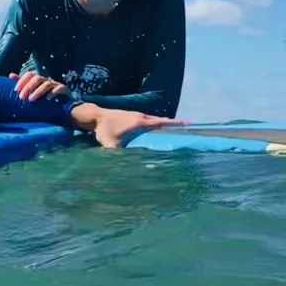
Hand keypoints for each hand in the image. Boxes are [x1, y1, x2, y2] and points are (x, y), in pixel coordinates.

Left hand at [10, 71, 68, 100]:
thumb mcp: (32, 93)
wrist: (63, 110)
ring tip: (30, 100)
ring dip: (37, 91)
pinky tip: (47, 99)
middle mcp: (47, 80)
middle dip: (28, 87)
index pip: (30, 75)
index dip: (22, 80)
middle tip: (21, 97)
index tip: (16, 90)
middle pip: (37, 78)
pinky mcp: (64, 90)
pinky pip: (59, 88)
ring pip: (46, 84)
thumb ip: (23, 84)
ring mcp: (56, 84)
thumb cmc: (45, 101)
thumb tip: (11, 75)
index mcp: (39, 80)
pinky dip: (53, 93)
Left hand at [69, 103, 187, 147]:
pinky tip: (156, 132)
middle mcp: (141, 117)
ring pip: (155, 120)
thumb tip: (123, 169)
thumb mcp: (111, 145)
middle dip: (174, 125)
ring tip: (175, 133)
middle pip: (162, 121)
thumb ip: (118, 156)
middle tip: (187, 130)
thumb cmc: (104, 130)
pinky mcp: (133, 116)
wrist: (96, 116)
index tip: (189, 124)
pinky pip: (149, 120)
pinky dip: (155, 125)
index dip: (176, 123)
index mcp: (140, 122)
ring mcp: (137, 115)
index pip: (163, 122)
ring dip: (165, 125)